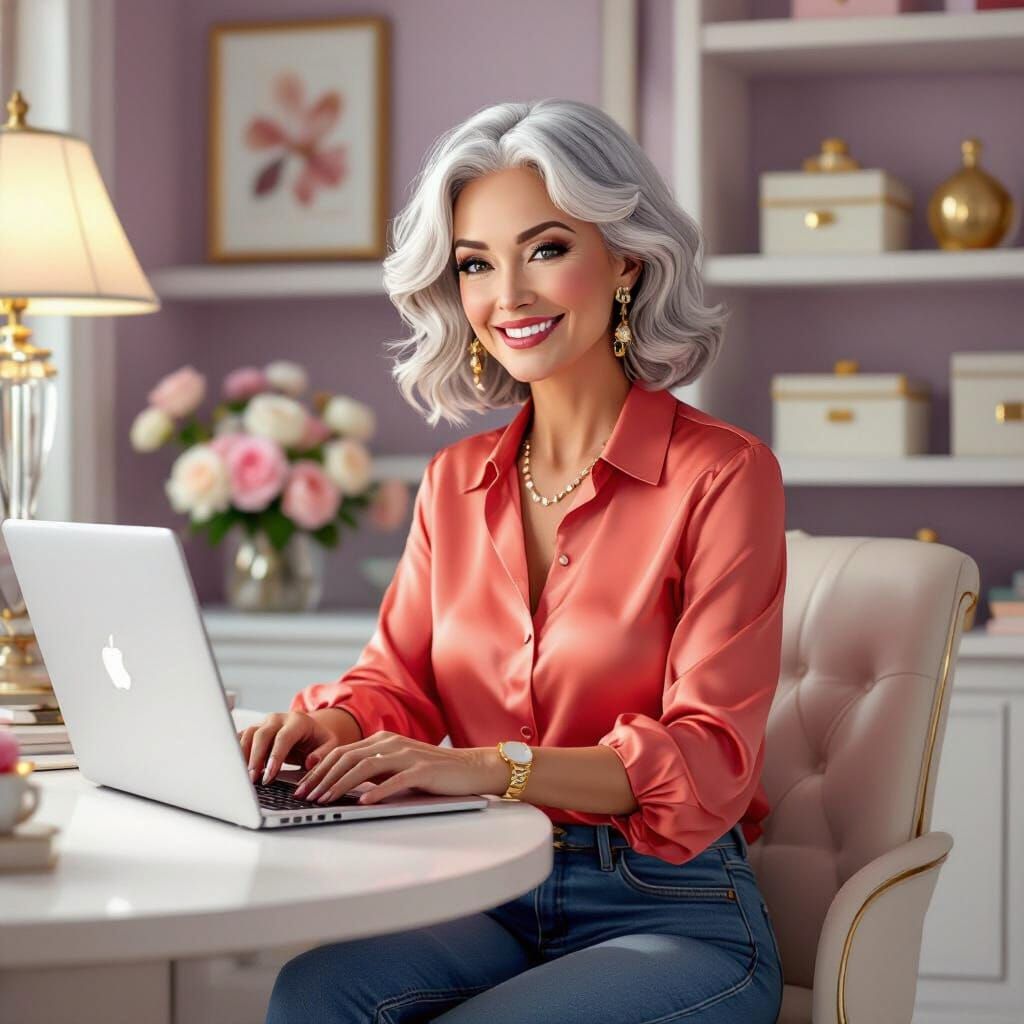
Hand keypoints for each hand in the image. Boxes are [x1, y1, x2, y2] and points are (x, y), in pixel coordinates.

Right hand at [237, 710, 344, 785]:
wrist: (309, 730)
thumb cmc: (318, 740)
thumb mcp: (329, 745)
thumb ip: (323, 753)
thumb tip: (311, 762)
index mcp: (298, 721)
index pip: (283, 738)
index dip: (275, 757)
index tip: (268, 776)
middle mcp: (278, 719)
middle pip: (261, 735)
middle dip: (255, 758)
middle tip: (251, 780)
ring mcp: (264, 722)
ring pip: (247, 734)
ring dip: (242, 756)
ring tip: (242, 777)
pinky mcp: (254, 730)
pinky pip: (241, 737)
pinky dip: (236, 751)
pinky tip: (234, 766)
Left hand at [292, 730, 506, 804]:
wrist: (470, 768)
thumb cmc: (432, 772)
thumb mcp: (397, 767)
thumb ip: (374, 771)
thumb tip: (342, 786)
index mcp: (383, 739)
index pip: (342, 752)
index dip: (319, 770)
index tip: (302, 788)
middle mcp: (391, 743)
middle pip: (348, 757)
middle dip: (322, 778)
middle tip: (304, 797)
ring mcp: (407, 755)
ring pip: (365, 767)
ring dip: (340, 785)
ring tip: (324, 801)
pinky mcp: (422, 770)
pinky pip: (395, 780)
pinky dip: (377, 792)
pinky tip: (363, 804)